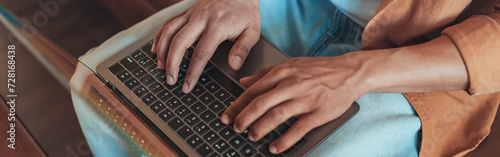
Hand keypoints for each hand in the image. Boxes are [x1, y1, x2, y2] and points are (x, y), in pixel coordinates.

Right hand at [151, 0, 260, 92]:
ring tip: (160, 66)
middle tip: (170, 80)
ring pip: (169, 31)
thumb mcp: (253, 31)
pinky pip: (168, 22)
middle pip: (179, 43)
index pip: (201, 54)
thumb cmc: (246, 12)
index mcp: (217, 27)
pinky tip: (156, 48)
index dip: (192, 72)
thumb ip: (243, 49)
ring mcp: (192, 14)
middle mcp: (201, 19)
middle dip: (172, 64)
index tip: (187, 86)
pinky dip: (159, 35)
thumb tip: (234, 66)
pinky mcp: (187, 11)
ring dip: (162, 50)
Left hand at [221, 56, 368, 153]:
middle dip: (244, 118)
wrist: (349, 72)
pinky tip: (275, 147)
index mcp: (282, 72)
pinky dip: (284, 139)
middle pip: (260, 104)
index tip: (227, 115)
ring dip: (260, 128)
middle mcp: (291, 85)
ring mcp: (305, 99)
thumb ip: (265, 73)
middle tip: (236, 128)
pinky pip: (298, 129)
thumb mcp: (290, 64)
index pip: (253, 90)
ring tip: (252, 136)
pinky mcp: (318, 113)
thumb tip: (242, 81)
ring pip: (276, 116)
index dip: (237, 105)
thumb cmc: (318, 69)